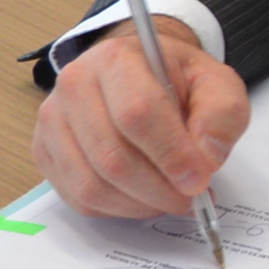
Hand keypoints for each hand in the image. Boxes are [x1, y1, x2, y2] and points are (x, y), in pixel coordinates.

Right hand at [33, 17, 251, 218]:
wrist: (141, 72)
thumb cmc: (177, 80)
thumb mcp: (217, 84)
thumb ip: (223, 115)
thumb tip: (206, 160)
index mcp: (116, 58)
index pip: (137, 113)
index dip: (171, 154)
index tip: (199, 180)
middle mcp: (74, 85)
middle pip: (111, 156)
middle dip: (158, 189)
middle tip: (190, 199)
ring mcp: (54, 119)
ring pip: (91, 184)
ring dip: (139, 204)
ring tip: (169, 198)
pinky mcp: (45, 150)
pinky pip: (77, 198)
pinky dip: (116, 209)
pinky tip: (142, 197)